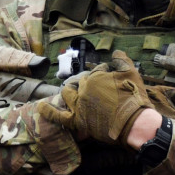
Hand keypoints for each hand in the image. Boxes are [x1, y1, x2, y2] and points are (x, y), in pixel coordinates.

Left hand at [36, 50, 153, 145]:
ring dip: (68, 91)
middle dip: (87, 82)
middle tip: (95, 88)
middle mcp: (84, 89)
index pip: (96, 72)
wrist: (134, 122)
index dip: (104, 76)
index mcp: (95, 76)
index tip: (111, 83)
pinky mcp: (78, 120)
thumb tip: (116, 53)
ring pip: (68, 94)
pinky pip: (59, 116)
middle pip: (82, 82)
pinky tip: (40, 108)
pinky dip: (49, 112)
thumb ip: (122, 60)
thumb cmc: (134, 97)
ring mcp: (79, 104)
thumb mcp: (131, 73)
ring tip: (70, 90)